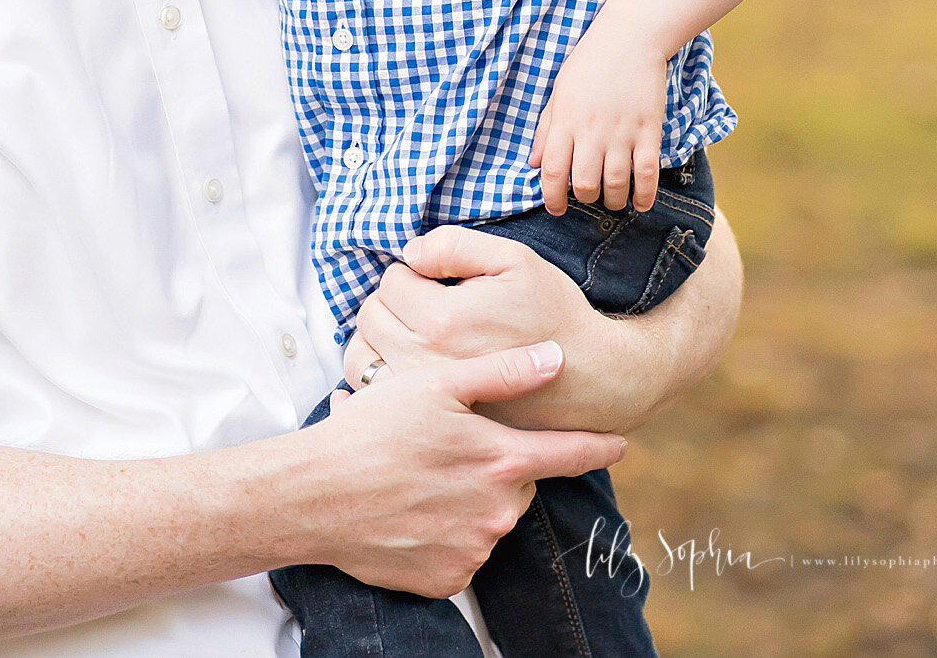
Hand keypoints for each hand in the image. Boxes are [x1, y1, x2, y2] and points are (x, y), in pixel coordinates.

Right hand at [298, 340, 624, 597]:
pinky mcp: (445, 578)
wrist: (316, 495)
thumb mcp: (437, 385)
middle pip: (518, 484)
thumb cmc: (373, 431)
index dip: (598, 446)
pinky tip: (411, 512)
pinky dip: (444, 534)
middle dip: (495, 467)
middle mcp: (497, 512)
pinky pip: (461, 552)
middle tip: (447, 448)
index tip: (621, 444)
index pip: (570, 454)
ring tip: (418, 477)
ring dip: (467, 500)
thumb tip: (556, 357)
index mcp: (501, 461)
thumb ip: (504, 372)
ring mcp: (473, 550)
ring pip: (488, 518)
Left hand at [342, 226, 602, 430]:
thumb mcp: (516, 260)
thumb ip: (455, 245)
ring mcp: (423, 397)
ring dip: (378, 336)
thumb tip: (410, 253)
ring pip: (362, 356)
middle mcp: (425, 361)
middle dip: (391, 301)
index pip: (392, 281)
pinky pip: (374, 392)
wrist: (592, 380)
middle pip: (370, 316)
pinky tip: (406, 362)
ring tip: (410, 330)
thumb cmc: (554, 314)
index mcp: (444, 319)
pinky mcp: (428, 420)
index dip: (412, 272)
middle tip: (423, 301)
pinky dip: (379, 371)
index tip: (435, 279)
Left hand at [529, 33, 668, 214]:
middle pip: (584, 184)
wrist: (629, 38)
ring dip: (613, 200)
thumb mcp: (558, 93)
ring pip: (615, 184)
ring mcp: (622, 131)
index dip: (552, 197)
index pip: (552, 171)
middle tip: (588, 196)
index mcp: (565, 121)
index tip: (556, 208)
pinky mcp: (649, 130)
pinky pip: (647, 173)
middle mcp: (591, 130)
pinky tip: (641, 203)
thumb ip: (545, 129)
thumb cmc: (589, 65)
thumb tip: (533, 164)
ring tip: (612, 199)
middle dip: (584, 199)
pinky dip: (645, 195)